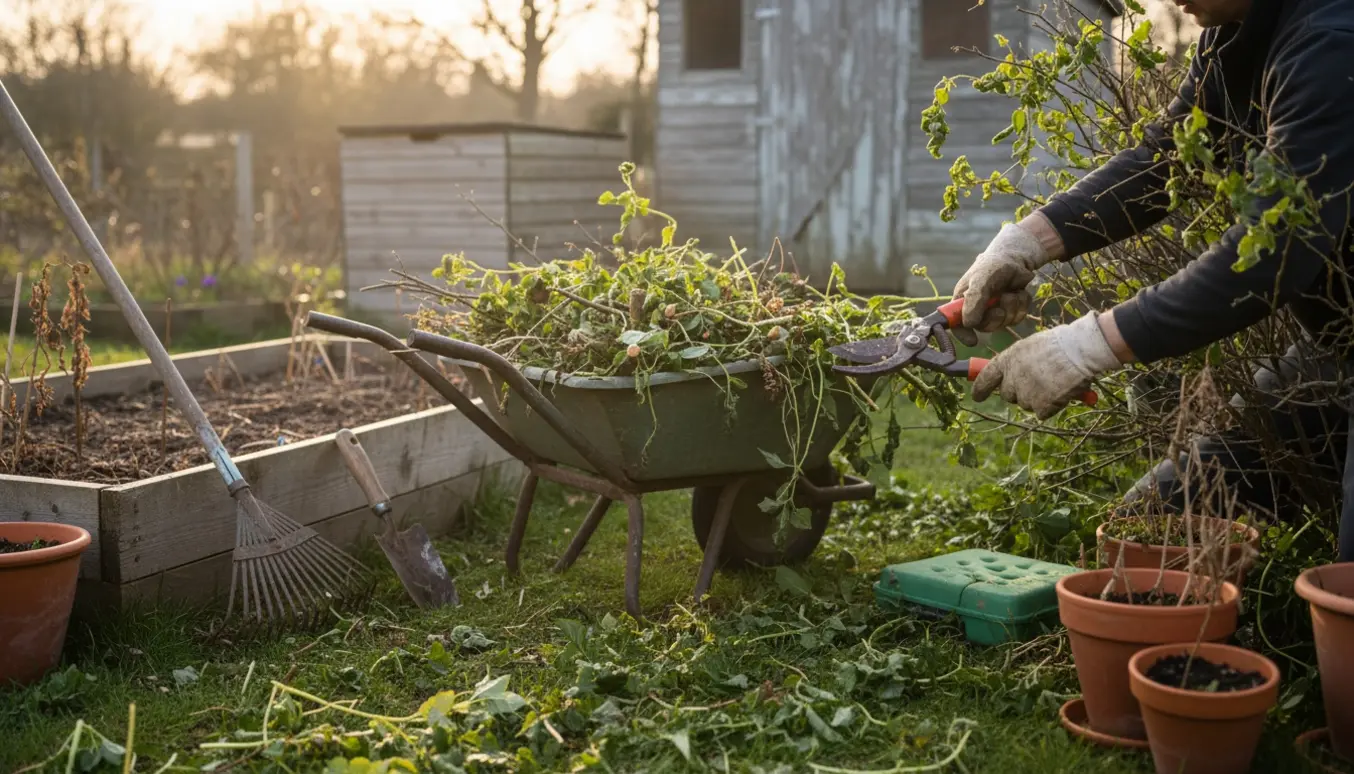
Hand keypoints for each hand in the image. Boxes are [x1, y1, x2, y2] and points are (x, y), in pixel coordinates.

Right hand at [951, 223, 1051, 345]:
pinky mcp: (1011, 311)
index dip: (963, 335)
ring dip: (1012, 306)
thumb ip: (974, 300)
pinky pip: (1018, 317)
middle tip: (1001, 299)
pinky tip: (1019, 292)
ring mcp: (995, 312)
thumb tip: (969, 324)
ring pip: (1005, 323)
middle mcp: (977, 310)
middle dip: (996, 315)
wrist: (1015, 259)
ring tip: (1011, 291)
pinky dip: (1022, 304)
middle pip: (984, 327)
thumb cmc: (992, 266)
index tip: (972, 341)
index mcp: (963, 302)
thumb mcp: (981, 279)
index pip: (957, 324)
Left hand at [972, 312, 1121, 419]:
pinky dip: (1052, 406)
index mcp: (1008, 360)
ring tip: (1055, 381)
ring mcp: (1026, 394)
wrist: (1081, 350)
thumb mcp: (1031, 347)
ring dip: (1038, 398)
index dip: (980, 389)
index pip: (986, 378)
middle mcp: (1012, 378)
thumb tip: (1013, 375)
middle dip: (1019, 392)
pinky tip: (1062, 391)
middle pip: (1007, 395)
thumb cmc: (1060, 343)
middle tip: (1038, 382)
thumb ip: (1019, 362)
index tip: (976, 396)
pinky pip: (1042, 412)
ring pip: (1027, 404)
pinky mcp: (1041, 406)